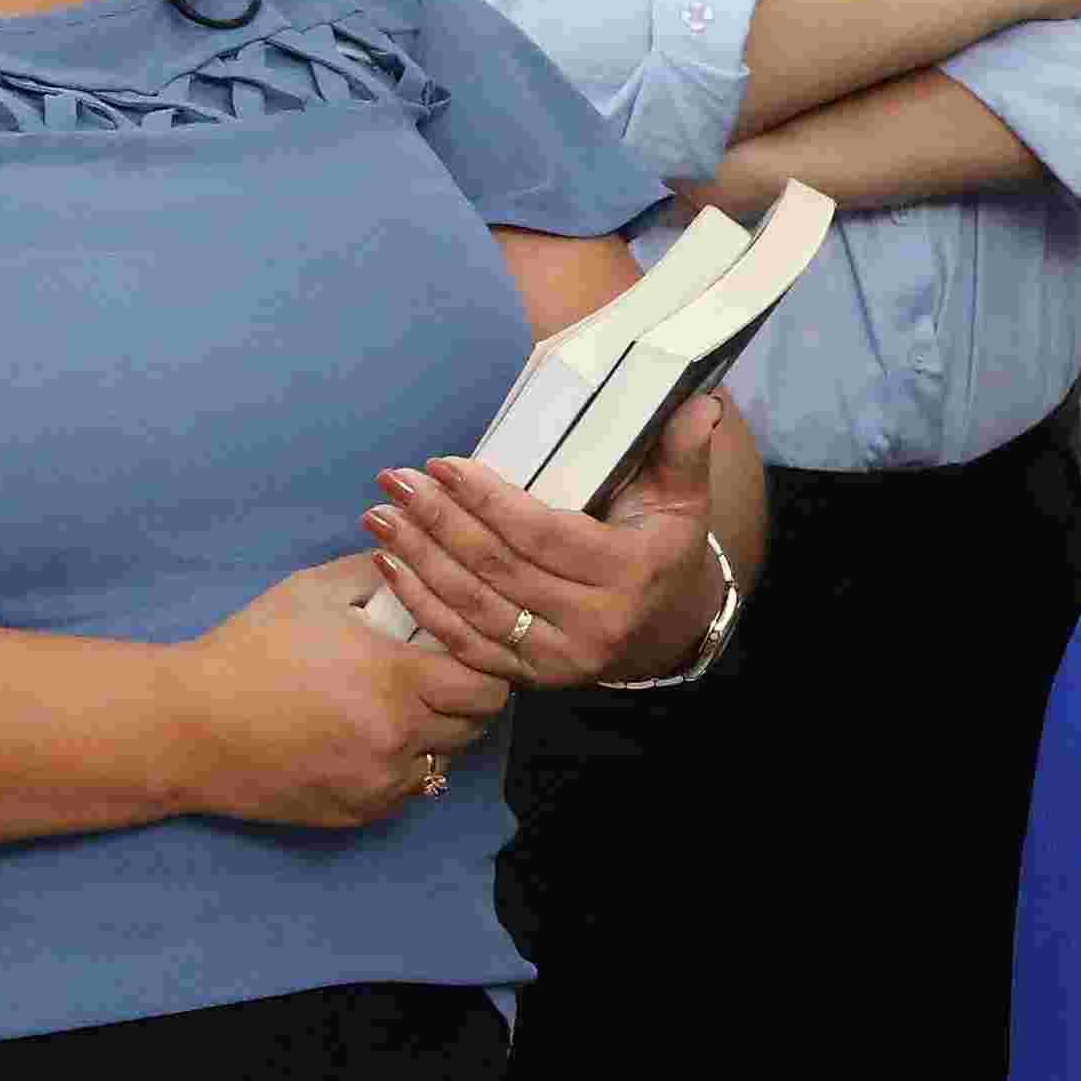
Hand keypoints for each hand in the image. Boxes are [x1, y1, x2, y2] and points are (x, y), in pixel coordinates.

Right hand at [169, 552, 513, 827]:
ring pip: (447, 759)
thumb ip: (377, 569)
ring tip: (408, 705)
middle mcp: (397, 737)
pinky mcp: (361, 811)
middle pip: (477, 723)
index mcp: (396, 680)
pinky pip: (410, 788)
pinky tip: (373, 736)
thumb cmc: (248, 651)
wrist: (187, 727)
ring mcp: (380, 781)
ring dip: (439, 733)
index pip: (489, 682)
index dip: (486, 665)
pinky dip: (405, 764)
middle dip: (470, 698)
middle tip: (445, 675)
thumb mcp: (312, 592)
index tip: (468, 651)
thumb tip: (422, 546)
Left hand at [357, 391, 723, 686]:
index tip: (443, 464)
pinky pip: (465, 644)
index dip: (488, 501)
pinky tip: (390, 568)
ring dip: (418, 560)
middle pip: (498, 569)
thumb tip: (700, 403)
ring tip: (380, 517)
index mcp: (629, 573)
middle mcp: (593, 623)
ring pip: (473, 606)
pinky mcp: (530, 678)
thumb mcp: (684, 500)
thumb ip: (683, 451)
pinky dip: (422, 606)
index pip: (543, 535)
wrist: (668, 629)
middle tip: (396, 482)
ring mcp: (559, 657)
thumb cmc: (665, 549)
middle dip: (438, 522)